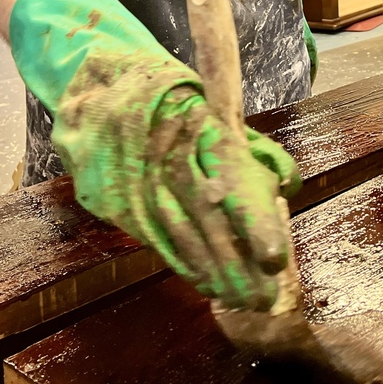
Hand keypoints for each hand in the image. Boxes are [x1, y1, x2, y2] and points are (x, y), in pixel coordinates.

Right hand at [9, 0, 300, 310]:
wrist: (97, 85)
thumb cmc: (170, 95)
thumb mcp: (214, 108)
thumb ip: (252, 150)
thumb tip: (285, 188)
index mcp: (196, 125)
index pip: (230, 181)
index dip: (252, 224)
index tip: (275, 258)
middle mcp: (163, 156)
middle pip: (204, 219)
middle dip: (237, 264)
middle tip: (266, 296)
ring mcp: (131, 180)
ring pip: (177, 235)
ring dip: (212, 272)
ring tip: (242, 299)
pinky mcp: (110, 199)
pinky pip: (152, 237)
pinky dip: (182, 262)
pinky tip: (204, 282)